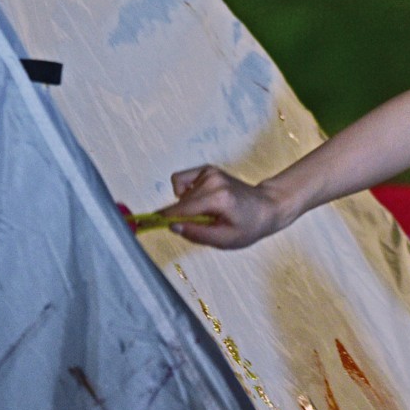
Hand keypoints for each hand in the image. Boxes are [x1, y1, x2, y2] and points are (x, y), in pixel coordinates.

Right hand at [159, 164, 283, 249]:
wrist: (266, 207)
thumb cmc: (248, 227)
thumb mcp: (224, 240)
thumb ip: (197, 234)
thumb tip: (172, 226)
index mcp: (218, 198)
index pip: (182, 209)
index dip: (163, 218)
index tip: (144, 223)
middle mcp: (213, 180)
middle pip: (179, 202)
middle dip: (181, 217)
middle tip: (201, 225)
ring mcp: (210, 172)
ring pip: (179, 193)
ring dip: (186, 206)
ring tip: (207, 213)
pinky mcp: (208, 169)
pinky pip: (181, 181)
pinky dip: (185, 193)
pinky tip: (201, 201)